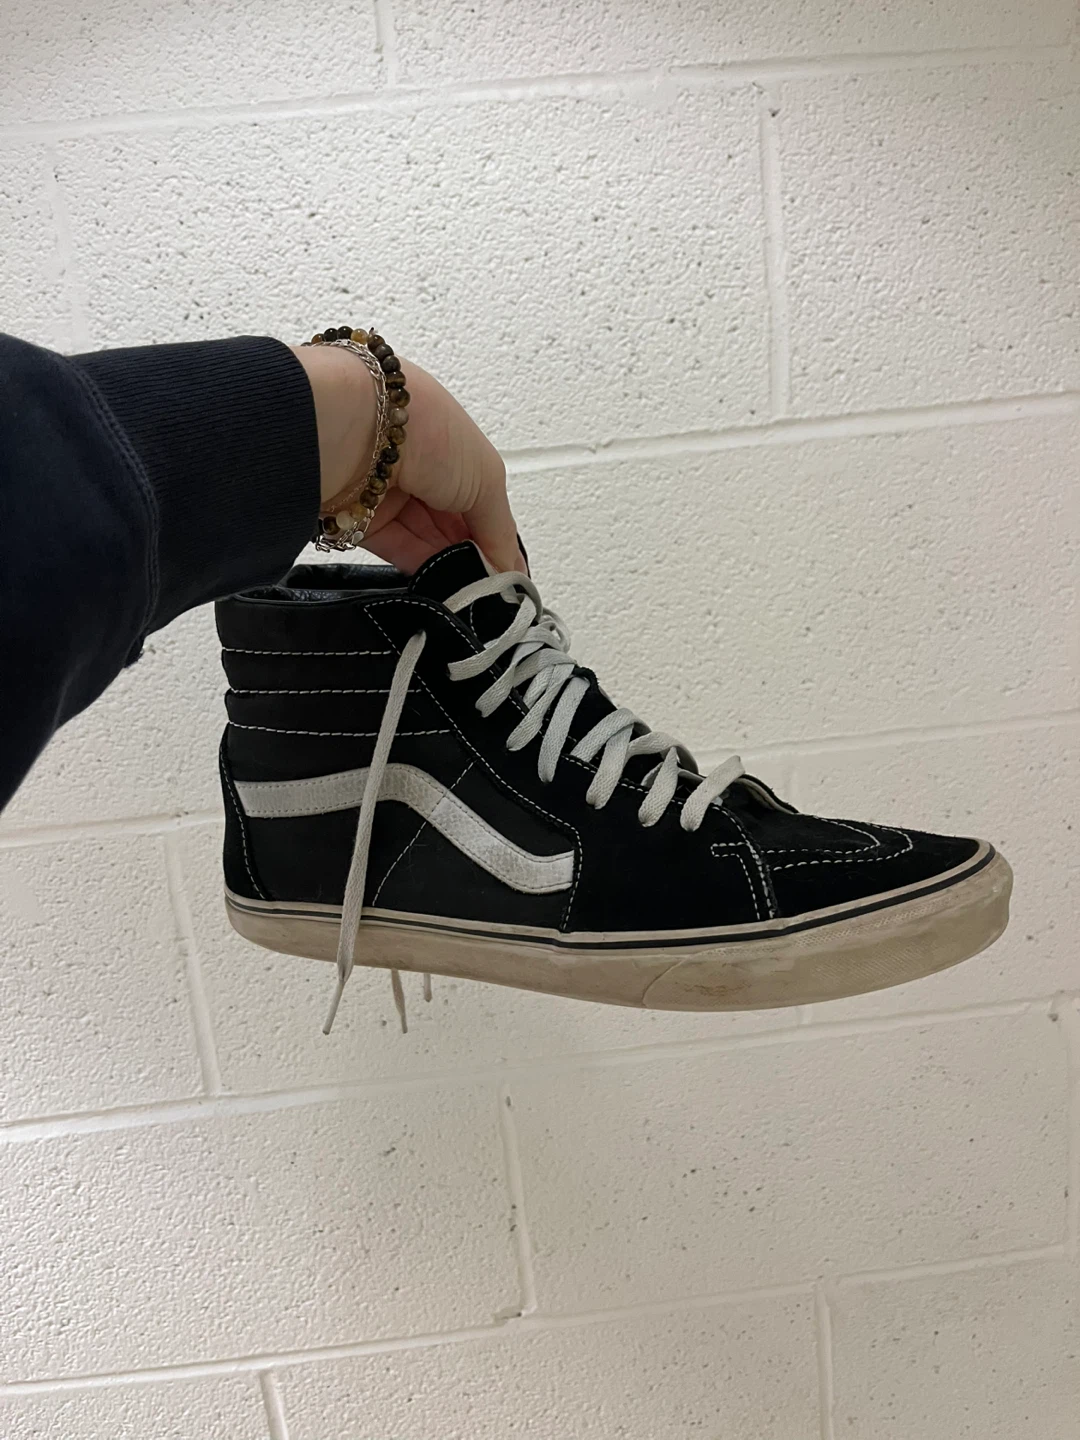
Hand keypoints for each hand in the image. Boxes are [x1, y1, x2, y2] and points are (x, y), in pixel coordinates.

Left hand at [292, 344, 522, 574]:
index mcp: (452, 446)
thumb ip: (499, 528)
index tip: (509, 572)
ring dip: (449, 566)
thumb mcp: (487, 477)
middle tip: (493, 589)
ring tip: (472, 593)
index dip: (495, 536)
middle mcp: (420, 468)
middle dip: (473, 554)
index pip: (479, 499)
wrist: (357, 429)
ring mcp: (390, 495)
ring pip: (425, 541)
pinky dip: (421, 570)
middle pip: (452, 524)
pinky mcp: (361, 521)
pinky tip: (443, 587)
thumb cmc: (427, 432)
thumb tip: (509, 568)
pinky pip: (397, 551)